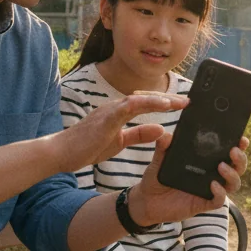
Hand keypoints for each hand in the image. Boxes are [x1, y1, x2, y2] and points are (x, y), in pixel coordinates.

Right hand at [53, 94, 188, 172]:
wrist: (61, 153)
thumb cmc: (85, 147)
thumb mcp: (119, 142)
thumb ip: (139, 134)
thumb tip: (161, 129)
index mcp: (118, 112)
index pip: (145, 103)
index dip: (165, 103)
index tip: (183, 105)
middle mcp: (115, 106)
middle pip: (146, 97)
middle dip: (168, 99)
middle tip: (188, 101)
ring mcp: (110, 110)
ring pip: (141, 98)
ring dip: (162, 99)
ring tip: (180, 102)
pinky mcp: (106, 117)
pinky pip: (130, 106)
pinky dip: (148, 103)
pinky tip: (163, 105)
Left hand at [129, 134, 248, 225]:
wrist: (146, 200)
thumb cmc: (157, 177)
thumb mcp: (159, 160)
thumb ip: (163, 147)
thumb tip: (166, 135)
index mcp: (206, 161)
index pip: (228, 152)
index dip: (239, 145)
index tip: (241, 138)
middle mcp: (212, 174)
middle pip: (237, 167)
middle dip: (240, 158)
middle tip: (233, 150)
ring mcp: (209, 190)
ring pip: (233, 184)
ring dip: (232, 174)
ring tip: (221, 166)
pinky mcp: (203, 204)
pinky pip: (219, 200)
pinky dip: (220, 193)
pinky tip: (213, 185)